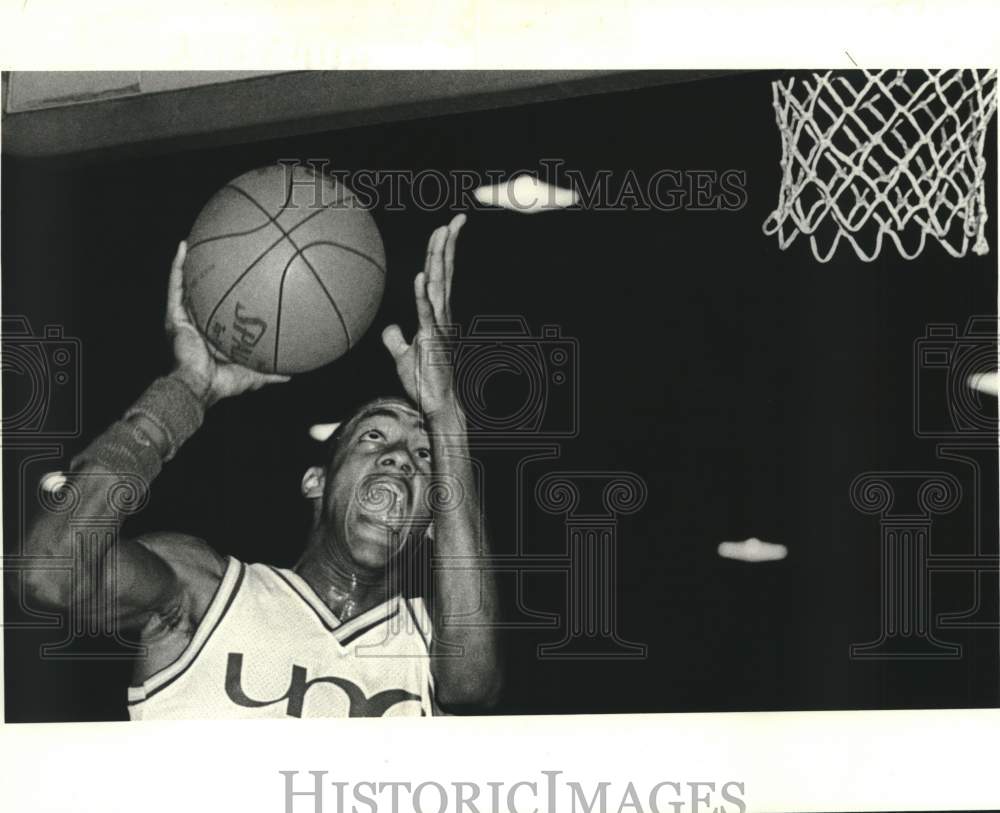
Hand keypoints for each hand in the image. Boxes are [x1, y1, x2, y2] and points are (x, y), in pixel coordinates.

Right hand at [166, 241, 289, 405]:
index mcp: (211, 336)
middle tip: (218, 255)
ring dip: (189, 263)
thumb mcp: (252, 375)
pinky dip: (177, 266)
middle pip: (202, 294)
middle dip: (206, 275)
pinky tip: (184, 246)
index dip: (224, 296)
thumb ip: (270, 372)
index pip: (218, 311)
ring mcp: (183, 319)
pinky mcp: (174, 316)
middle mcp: (196, 324)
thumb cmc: (221, 383)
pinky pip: (175, 285)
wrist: (197, 386)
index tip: (238, 280)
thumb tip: (292, 373)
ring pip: (186, 285)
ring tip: (196, 240)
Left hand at [382, 214, 465, 420]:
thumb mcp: (403, 355)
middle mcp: (442, 315)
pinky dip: (422, 294)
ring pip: (438, 285)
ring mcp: (439, 326)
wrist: (437, 404)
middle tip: (456, 219)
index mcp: (437, 315)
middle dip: (450, 245)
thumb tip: (389, 328)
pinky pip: (426, 312)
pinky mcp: (432, 339)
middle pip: (444, 273)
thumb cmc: (424, 381)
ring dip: (439, 259)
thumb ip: (396, 338)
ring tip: (442, 234)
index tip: (448, 228)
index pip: (440, 276)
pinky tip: (420, 275)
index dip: (444, 252)